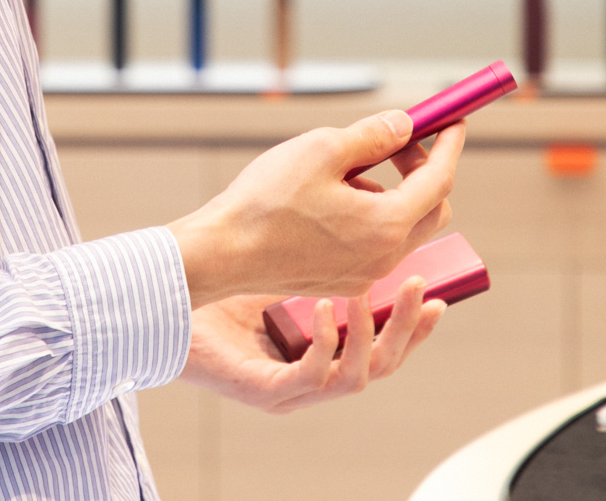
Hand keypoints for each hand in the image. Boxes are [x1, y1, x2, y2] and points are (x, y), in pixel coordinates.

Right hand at [167, 110, 462, 304]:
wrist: (221, 253)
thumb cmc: (266, 201)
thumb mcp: (323, 149)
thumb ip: (373, 135)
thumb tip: (404, 125)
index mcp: (386, 225)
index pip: (440, 180)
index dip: (449, 145)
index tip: (452, 120)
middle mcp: (384, 257)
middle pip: (431, 209)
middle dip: (422, 170)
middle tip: (397, 141)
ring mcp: (363, 274)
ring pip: (400, 226)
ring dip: (390, 191)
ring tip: (344, 166)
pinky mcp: (342, 279)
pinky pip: (373, 242)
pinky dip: (368, 213)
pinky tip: (327, 196)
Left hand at [179, 276, 446, 412]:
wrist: (166, 311)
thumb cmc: (220, 293)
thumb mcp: (286, 270)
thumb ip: (324, 258)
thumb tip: (364, 215)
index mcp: (325, 351)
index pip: (385, 345)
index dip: (414, 325)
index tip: (438, 293)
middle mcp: (315, 376)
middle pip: (383, 366)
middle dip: (408, 330)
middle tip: (422, 289)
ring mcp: (293, 390)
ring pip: (356, 378)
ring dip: (372, 334)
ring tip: (370, 294)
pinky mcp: (266, 391)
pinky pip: (310, 377)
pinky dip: (325, 345)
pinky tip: (326, 310)